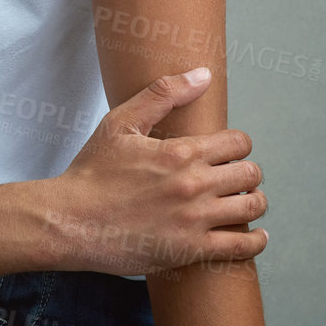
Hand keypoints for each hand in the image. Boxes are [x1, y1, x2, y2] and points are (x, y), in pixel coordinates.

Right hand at [44, 68, 268, 276]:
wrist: (69, 222)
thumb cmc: (91, 174)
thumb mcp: (119, 124)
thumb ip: (162, 94)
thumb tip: (202, 75)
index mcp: (181, 152)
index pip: (238, 142)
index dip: (237, 145)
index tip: (228, 152)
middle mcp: (194, 184)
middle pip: (251, 173)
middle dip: (247, 172)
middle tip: (235, 178)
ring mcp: (195, 220)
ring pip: (253, 206)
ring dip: (254, 202)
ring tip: (244, 202)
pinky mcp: (191, 250)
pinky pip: (242, 246)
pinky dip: (256, 241)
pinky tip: (256, 236)